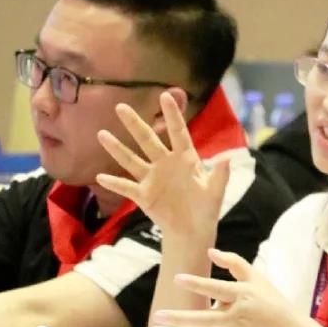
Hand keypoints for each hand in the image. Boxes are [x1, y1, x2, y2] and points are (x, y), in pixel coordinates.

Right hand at [95, 92, 228, 237]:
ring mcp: (152, 179)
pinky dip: (114, 183)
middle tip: (120, 106)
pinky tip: (100, 177)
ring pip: (131, 160)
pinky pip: (126, 187)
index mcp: (185, 159)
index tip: (165, 95)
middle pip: (148, 140)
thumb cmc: (206, 208)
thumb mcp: (215, 191)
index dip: (172, 115)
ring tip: (102, 134)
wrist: (193, 230)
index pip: (178, 133)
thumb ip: (220, 174)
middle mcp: (165, 164)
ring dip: (117, 148)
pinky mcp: (143, 195)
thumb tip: (227, 157)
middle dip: (135, 124)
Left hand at [150, 248, 303, 326]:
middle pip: (204, 319)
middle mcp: (236, 317)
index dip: (198, 284)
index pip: (217, 289)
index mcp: (244, 296)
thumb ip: (234, 263)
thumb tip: (210, 252)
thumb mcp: (257, 278)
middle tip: (158, 315)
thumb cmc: (271, 301)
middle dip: (180, 319)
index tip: (177, 278)